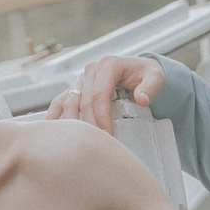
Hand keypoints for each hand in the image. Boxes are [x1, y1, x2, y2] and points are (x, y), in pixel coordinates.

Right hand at [46, 55, 165, 132]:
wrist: (140, 71)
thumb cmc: (147, 75)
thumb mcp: (155, 77)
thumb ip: (150, 87)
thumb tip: (141, 99)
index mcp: (108, 65)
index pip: (99, 94)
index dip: (101, 117)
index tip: (107, 135)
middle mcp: (91, 70)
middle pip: (83, 101)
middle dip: (89, 124)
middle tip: (97, 144)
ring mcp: (81, 79)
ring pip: (69, 102)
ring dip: (71, 123)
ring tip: (77, 143)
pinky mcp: (76, 88)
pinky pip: (61, 101)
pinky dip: (55, 116)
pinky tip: (53, 131)